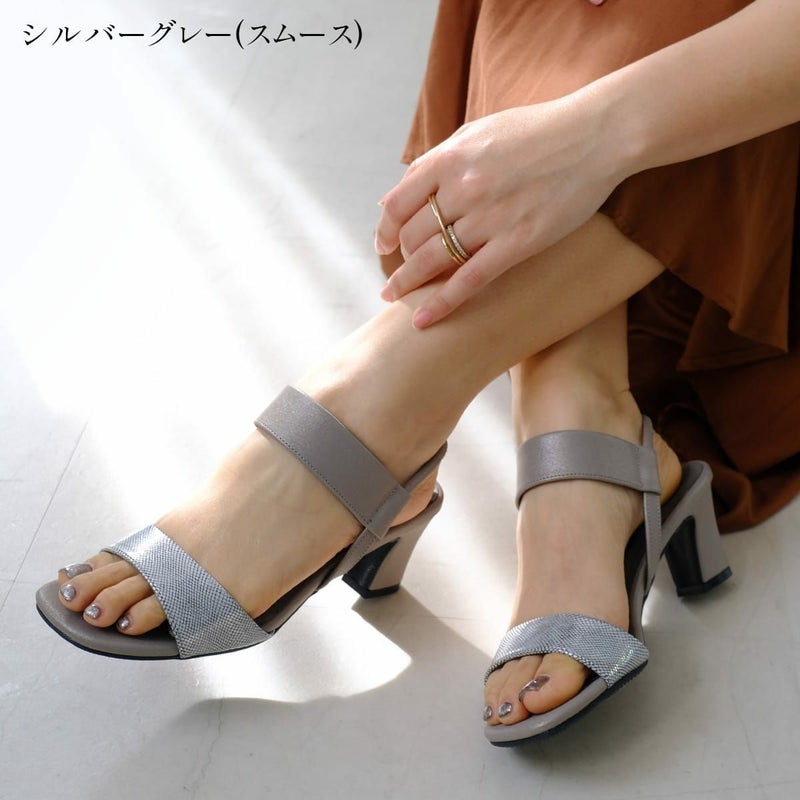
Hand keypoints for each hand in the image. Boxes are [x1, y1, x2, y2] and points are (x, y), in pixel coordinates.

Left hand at [375, 93, 626, 327]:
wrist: (595, 136)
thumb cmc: (537, 132)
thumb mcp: (479, 132)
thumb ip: (440, 161)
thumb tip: (402, 190)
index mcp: (451, 158)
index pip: (398, 203)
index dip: (385, 229)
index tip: (384, 244)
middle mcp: (465, 188)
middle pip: (415, 235)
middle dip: (401, 257)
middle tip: (399, 272)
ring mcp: (490, 218)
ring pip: (434, 259)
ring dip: (408, 282)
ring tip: (393, 298)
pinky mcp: (517, 243)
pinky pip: (469, 280)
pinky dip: (442, 304)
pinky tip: (423, 321)